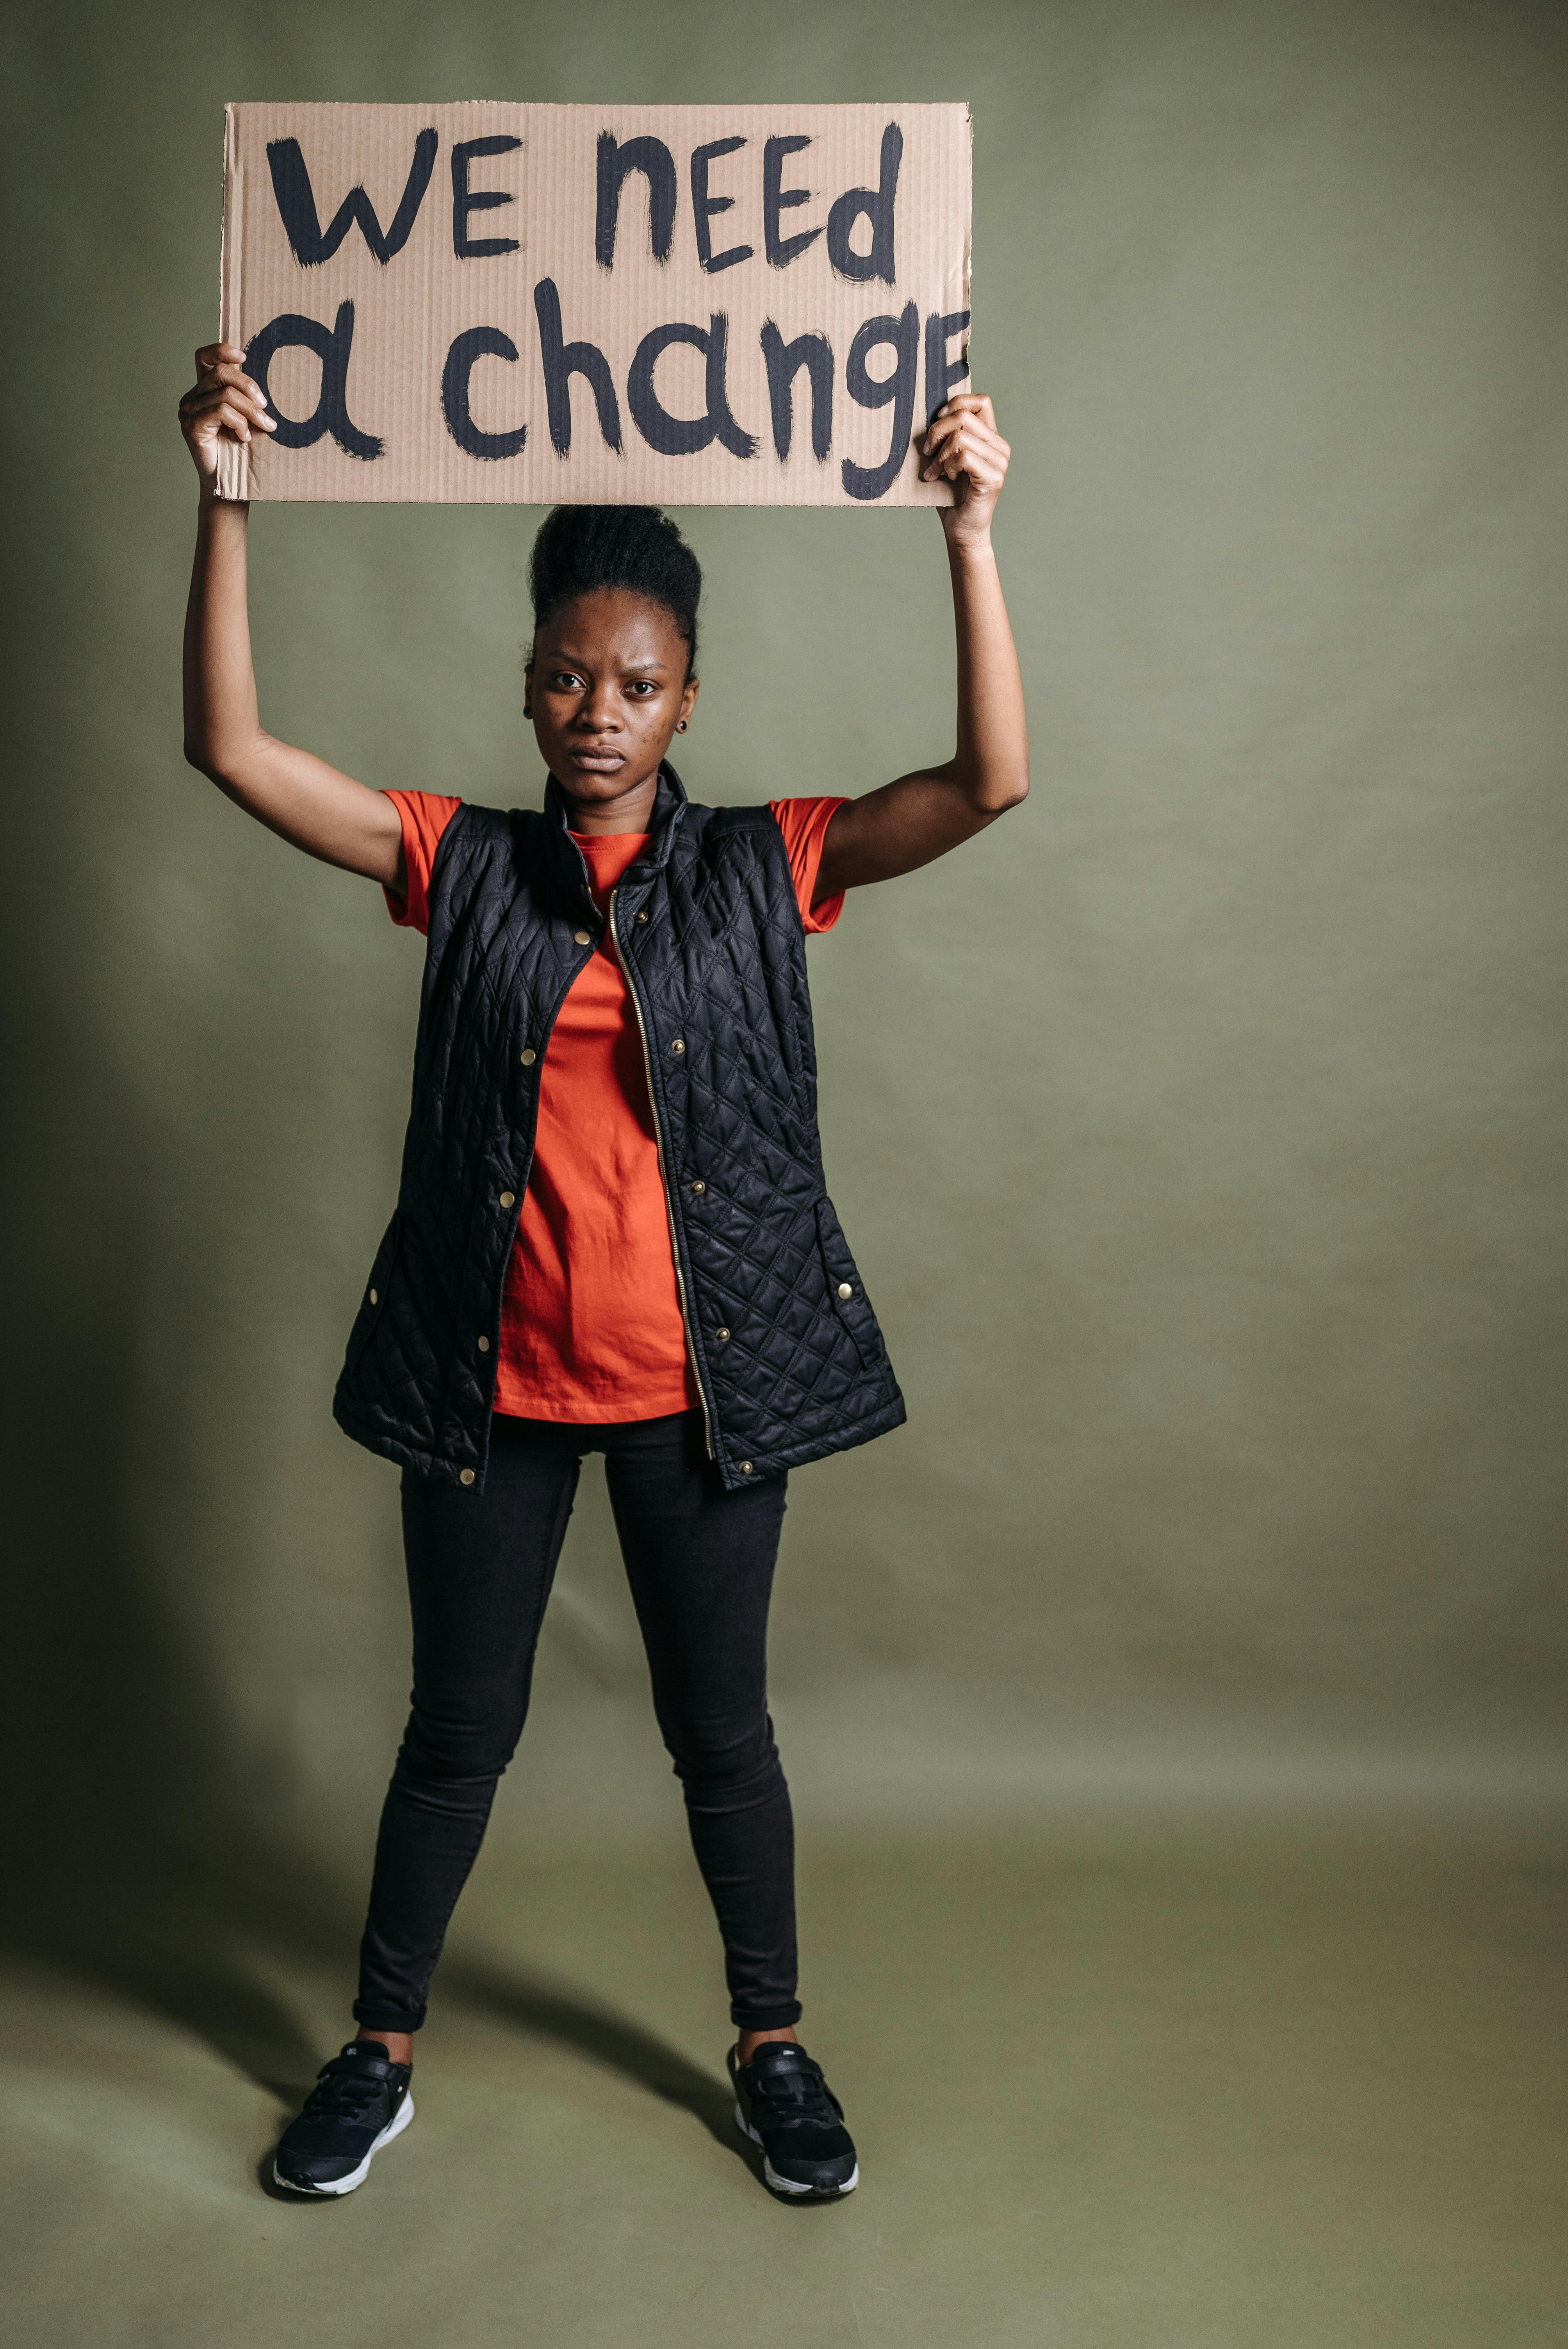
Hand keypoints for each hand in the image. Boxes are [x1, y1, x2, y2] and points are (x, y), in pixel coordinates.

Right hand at [178, 343, 275, 483]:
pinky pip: (221, 411)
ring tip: (265, 427)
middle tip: (266, 407)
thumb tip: (266, 387)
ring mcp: (188, 411)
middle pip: (221, 372)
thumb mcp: (246, 418)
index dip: (221, 350)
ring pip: (225, 394)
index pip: (204, 357)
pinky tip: (244, 437)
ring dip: (251, 410)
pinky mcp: (191, 425)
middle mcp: (192, 397)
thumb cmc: (240, 452)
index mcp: (204, 391)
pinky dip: (239, 423)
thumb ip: (246, 399)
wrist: (228, 485)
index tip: (243, 357)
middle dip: (249, 386)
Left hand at [920, 392, 1009, 547]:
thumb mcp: (946, 457)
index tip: (938, 420)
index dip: (956, 403)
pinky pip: (963, 456)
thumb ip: (948, 434)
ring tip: (935, 471)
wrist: (961, 529)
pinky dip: (947, 466)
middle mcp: (1000, 446)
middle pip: (964, 416)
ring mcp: (999, 461)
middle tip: (927, 452)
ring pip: (960, 436)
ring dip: (939, 454)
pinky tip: (945, 478)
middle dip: (937, 431)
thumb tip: (932, 412)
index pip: (981, 401)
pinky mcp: (993, 477)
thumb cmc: (950, 494)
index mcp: (991, 437)